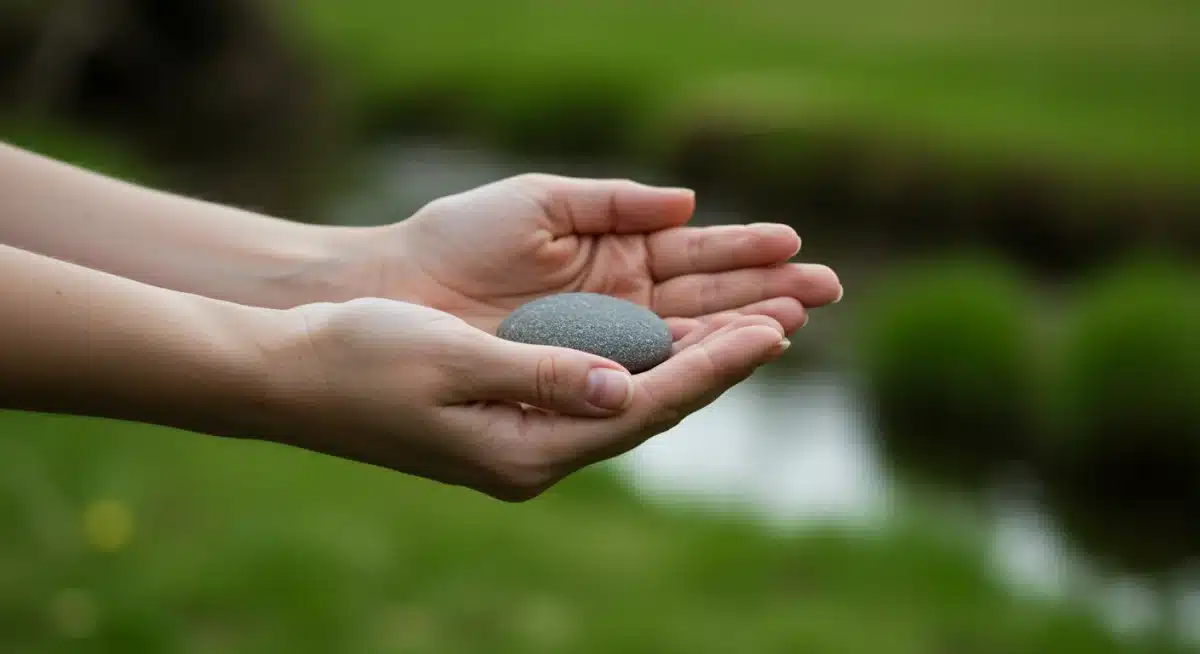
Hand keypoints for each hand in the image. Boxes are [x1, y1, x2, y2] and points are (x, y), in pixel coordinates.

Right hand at [263, 297, 787, 500]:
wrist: (290, 374)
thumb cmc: (361, 359)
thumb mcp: (453, 363)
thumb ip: (543, 375)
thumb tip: (625, 390)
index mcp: (525, 452)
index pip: (646, 408)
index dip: (715, 366)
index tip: (775, 330)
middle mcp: (535, 455)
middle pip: (653, 408)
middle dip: (722, 363)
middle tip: (790, 319)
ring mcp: (523, 438)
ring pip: (632, 398)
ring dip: (692, 359)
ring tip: (753, 324)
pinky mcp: (511, 414)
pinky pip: (599, 386)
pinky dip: (645, 358)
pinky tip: (672, 335)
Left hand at [374, 174, 841, 334]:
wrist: (391, 289)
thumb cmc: (456, 239)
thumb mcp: (538, 204)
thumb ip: (612, 204)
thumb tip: (688, 204)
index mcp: (612, 258)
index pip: (693, 257)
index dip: (744, 252)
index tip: (794, 245)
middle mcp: (615, 310)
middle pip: (704, 303)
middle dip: (763, 294)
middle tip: (826, 289)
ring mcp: (597, 349)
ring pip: (683, 343)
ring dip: (738, 332)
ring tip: (791, 321)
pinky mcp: (575, 384)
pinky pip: (639, 379)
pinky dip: (685, 367)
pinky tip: (732, 354)